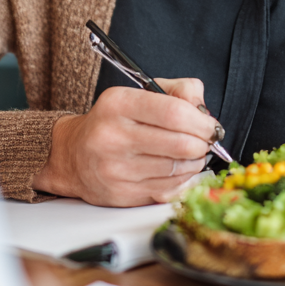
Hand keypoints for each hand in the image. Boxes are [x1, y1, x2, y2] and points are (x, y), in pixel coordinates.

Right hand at [31, 77, 217, 205]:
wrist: (73, 156)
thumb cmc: (113, 122)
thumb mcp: (139, 93)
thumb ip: (178, 91)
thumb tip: (204, 111)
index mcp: (119, 104)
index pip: (173, 112)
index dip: (201, 121)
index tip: (211, 125)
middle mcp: (114, 137)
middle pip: (180, 144)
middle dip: (203, 143)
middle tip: (205, 140)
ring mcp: (116, 169)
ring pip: (178, 169)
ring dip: (195, 161)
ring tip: (190, 153)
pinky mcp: (122, 194)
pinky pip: (168, 189)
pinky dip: (182, 179)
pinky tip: (177, 169)